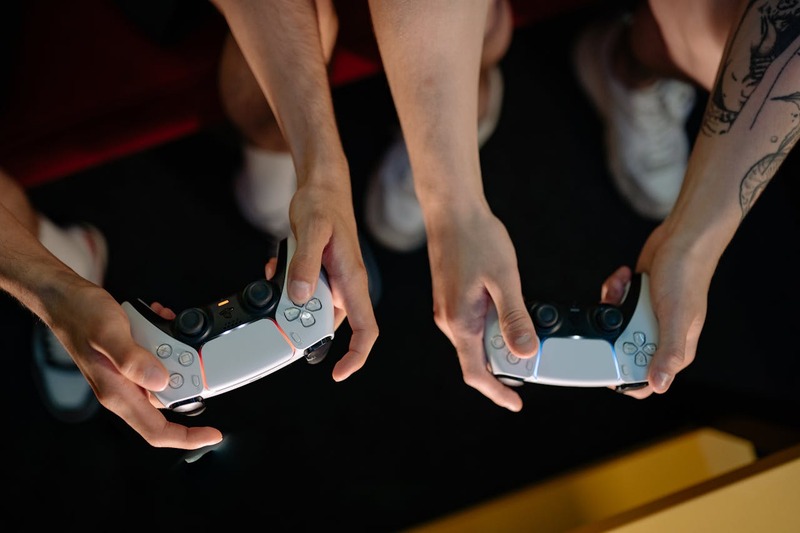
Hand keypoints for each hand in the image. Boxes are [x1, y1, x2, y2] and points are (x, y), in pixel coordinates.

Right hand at [46, 281, 222, 448]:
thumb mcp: (109, 334)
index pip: (155, 430)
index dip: (187, 437)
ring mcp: (127, 376)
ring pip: (166, 373)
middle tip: (186, 346)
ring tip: (166, 325)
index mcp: (117, 393)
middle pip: (169, 398)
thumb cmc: (80, 316)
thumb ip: (133, 360)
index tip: (212, 434)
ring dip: (174, 349)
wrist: (66, 300)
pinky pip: (158, 356)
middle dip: (185, 373)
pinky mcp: (131, 361)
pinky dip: (165, 338)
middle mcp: (123, 389)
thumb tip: (160, 380)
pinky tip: (160, 320)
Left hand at [275, 176, 378, 381]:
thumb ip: (306, 265)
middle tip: (280, 311)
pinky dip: (287, 288)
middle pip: (330, 324)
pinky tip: (276, 271)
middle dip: (302, 324)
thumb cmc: (324, 204)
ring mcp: (334, 281)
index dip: (356, 356)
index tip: (339, 373)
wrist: (322, 187)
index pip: (366, 329)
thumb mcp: (312, 230)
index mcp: (353, 280)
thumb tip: (299, 298)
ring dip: (290, 304)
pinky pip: (303, 293)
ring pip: (312, 309)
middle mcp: (346, 285)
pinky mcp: (320, 274)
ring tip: (277, 280)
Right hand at [426, 206, 536, 410]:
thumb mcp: (504, 279)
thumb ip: (515, 318)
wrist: (452, 210)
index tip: (515, 403)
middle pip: (476, 360)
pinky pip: (471, 326)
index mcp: (459, 321)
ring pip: (475, 342)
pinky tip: (509, 314)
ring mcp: (447, 309)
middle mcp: (448, 320)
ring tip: (525, 336)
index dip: (496, 392)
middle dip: (504, 369)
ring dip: (499, 347)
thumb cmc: (476, 238)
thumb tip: (525, 354)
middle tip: (534, 364)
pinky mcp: (451, 298)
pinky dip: (492, 330)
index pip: (475, 373)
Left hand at [601, 223, 715, 397]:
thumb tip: (660, 385)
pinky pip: (615, 304)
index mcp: (675, 349)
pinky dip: (616, 289)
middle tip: (620, 312)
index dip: (624, 377)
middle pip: (623, 352)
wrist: (682, 239)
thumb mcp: (676, 317)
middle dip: (613, 332)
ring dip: (613, 304)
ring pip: (615, 326)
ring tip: (625, 288)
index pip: (648, 380)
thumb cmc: (687, 276)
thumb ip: (668, 353)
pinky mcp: (636, 301)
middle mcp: (660, 336)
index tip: (608, 360)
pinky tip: (627, 277)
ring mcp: (646, 318)